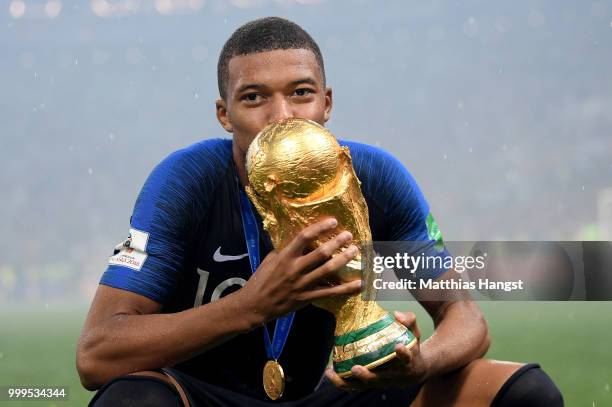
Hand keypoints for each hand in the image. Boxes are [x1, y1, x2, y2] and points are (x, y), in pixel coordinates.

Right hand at [239, 218, 361, 322]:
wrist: (255, 305)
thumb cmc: (262, 279)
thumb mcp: (270, 259)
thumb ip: (286, 250)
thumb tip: (302, 239)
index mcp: (285, 257)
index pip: (304, 237)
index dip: (320, 228)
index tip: (333, 221)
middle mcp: (295, 269)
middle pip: (320, 253)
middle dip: (337, 242)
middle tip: (349, 235)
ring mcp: (302, 285)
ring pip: (328, 271)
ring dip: (344, 260)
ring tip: (355, 251)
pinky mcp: (307, 298)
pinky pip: (330, 293)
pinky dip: (346, 289)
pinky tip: (359, 284)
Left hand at [325, 311, 429, 390]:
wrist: (415, 372)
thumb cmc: (412, 348)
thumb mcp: (414, 333)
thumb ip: (409, 320)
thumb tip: (396, 314)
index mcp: (407, 361)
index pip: (407, 358)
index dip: (403, 354)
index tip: (399, 347)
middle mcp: (394, 375)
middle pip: (380, 379)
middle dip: (367, 375)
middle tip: (355, 368)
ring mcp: (382, 381)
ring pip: (363, 386)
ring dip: (346, 381)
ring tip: (330, 372)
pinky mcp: (372, 384)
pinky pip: (355, 386)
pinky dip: (342, 382)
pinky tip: (329, 372)